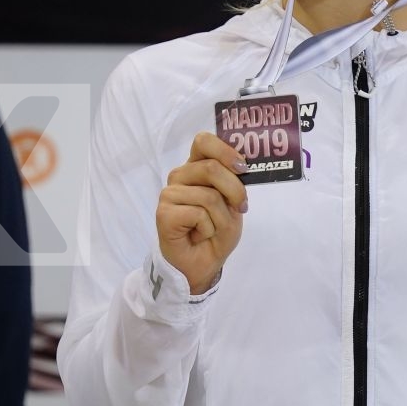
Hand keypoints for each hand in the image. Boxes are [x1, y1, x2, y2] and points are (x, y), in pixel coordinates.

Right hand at [156, 131, 247, 293]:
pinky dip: (208, 229)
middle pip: (211, 168)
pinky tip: (198, 235)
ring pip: (208, 196)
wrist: (202, 264)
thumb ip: (234, 182)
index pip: (203, 141)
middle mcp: (180, 176)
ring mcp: (169, 194)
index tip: (242, 167)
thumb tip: (242, 164)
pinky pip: (198, 214)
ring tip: (212, 229)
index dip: (225, 150)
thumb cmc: (217, 232)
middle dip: (235, 191)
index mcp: (196, 167)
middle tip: (240, 208)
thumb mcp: (233, 204)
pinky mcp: (163, 213)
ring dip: (221, 218)